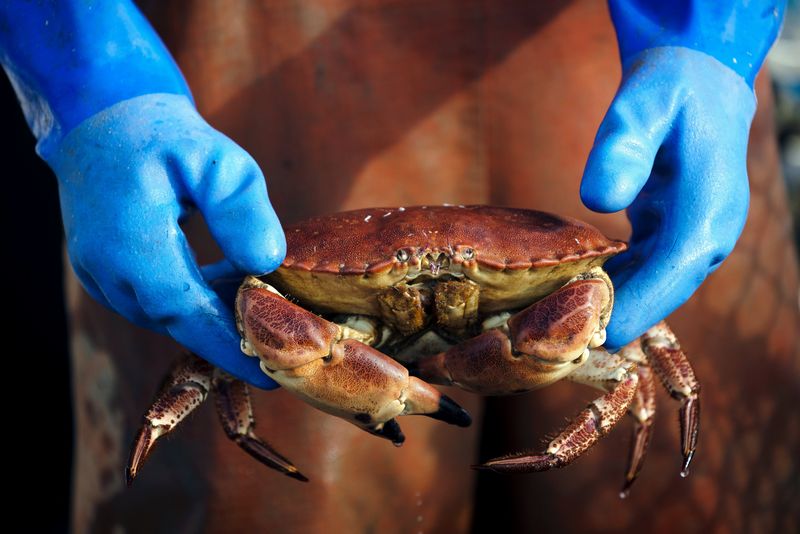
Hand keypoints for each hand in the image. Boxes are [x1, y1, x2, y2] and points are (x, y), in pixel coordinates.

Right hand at [46, 93, 284, 387]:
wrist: (103, 118)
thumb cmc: (165, 135)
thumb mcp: (217, 160)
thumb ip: (242, 210)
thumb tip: (267, 263)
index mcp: (131, 242)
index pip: (185, 312)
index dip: (228, 347)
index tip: (270, 373)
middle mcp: (106, 269)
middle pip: (176, 322)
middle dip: (228, 338)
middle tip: (280, 343)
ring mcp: (98, 274)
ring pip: (163, 315)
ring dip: (210, 317)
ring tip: (259, 307)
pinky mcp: (102, 272)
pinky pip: (150, 302)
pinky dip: (189, 302)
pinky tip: (227, 287)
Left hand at [581, 47, 754, 348]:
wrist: (698, 82)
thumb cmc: (668, 91)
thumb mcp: (641, 107)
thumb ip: (622, 149)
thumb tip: (597, 199)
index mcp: (708, 211)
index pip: (672, 274)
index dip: (633, 307)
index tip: (593, 335)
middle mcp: (709, 234)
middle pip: (662, 292)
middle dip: (615, 315)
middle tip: (558, 337)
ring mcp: (695, 239)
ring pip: (652, 288)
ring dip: (610, 305)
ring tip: (555, 321)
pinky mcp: (677, 237)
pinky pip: (644, 274)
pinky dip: (613, 285)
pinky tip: (572, 290)